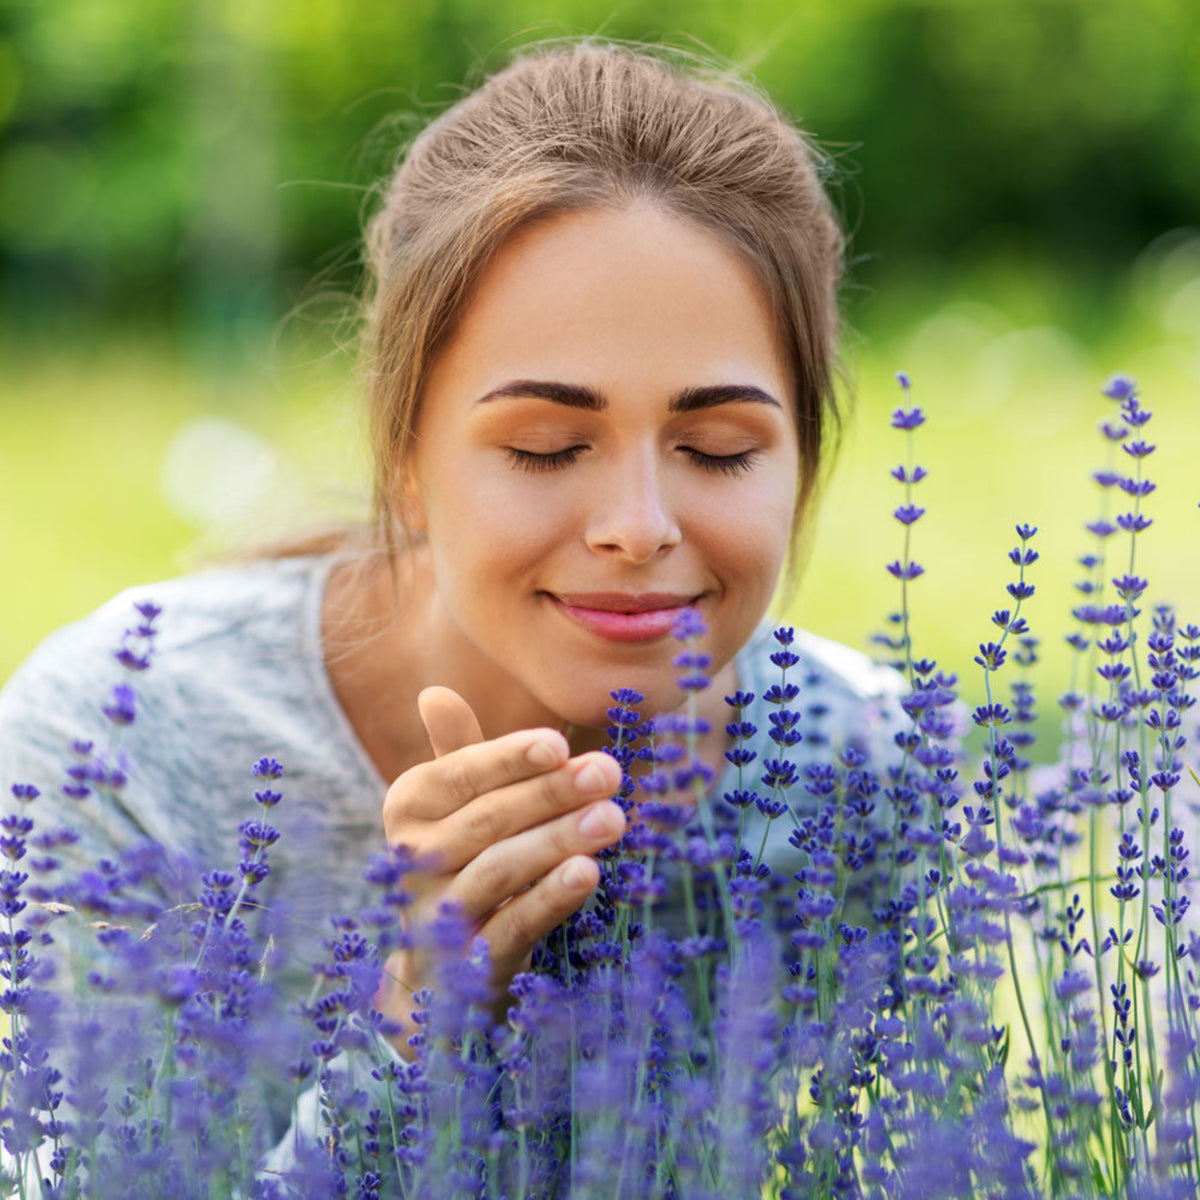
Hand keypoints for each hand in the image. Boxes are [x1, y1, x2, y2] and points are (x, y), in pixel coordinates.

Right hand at [377, 686, 624, 1052]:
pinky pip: (511, 926)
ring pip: (499, 870)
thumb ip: (459, 754)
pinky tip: (587, 873)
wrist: (440, 969)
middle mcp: (412, 859)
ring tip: (612, 818)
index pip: (459, 774)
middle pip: (487, 820)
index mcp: (408, 807)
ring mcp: (437, 915)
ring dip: (557, 840)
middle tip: (608, 773)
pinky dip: (548, 899)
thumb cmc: (463, 860)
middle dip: (551, 794)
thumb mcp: (458, 806)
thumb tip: (434, 694)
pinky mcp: (468, 965)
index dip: (509, 759)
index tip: (559, 745)